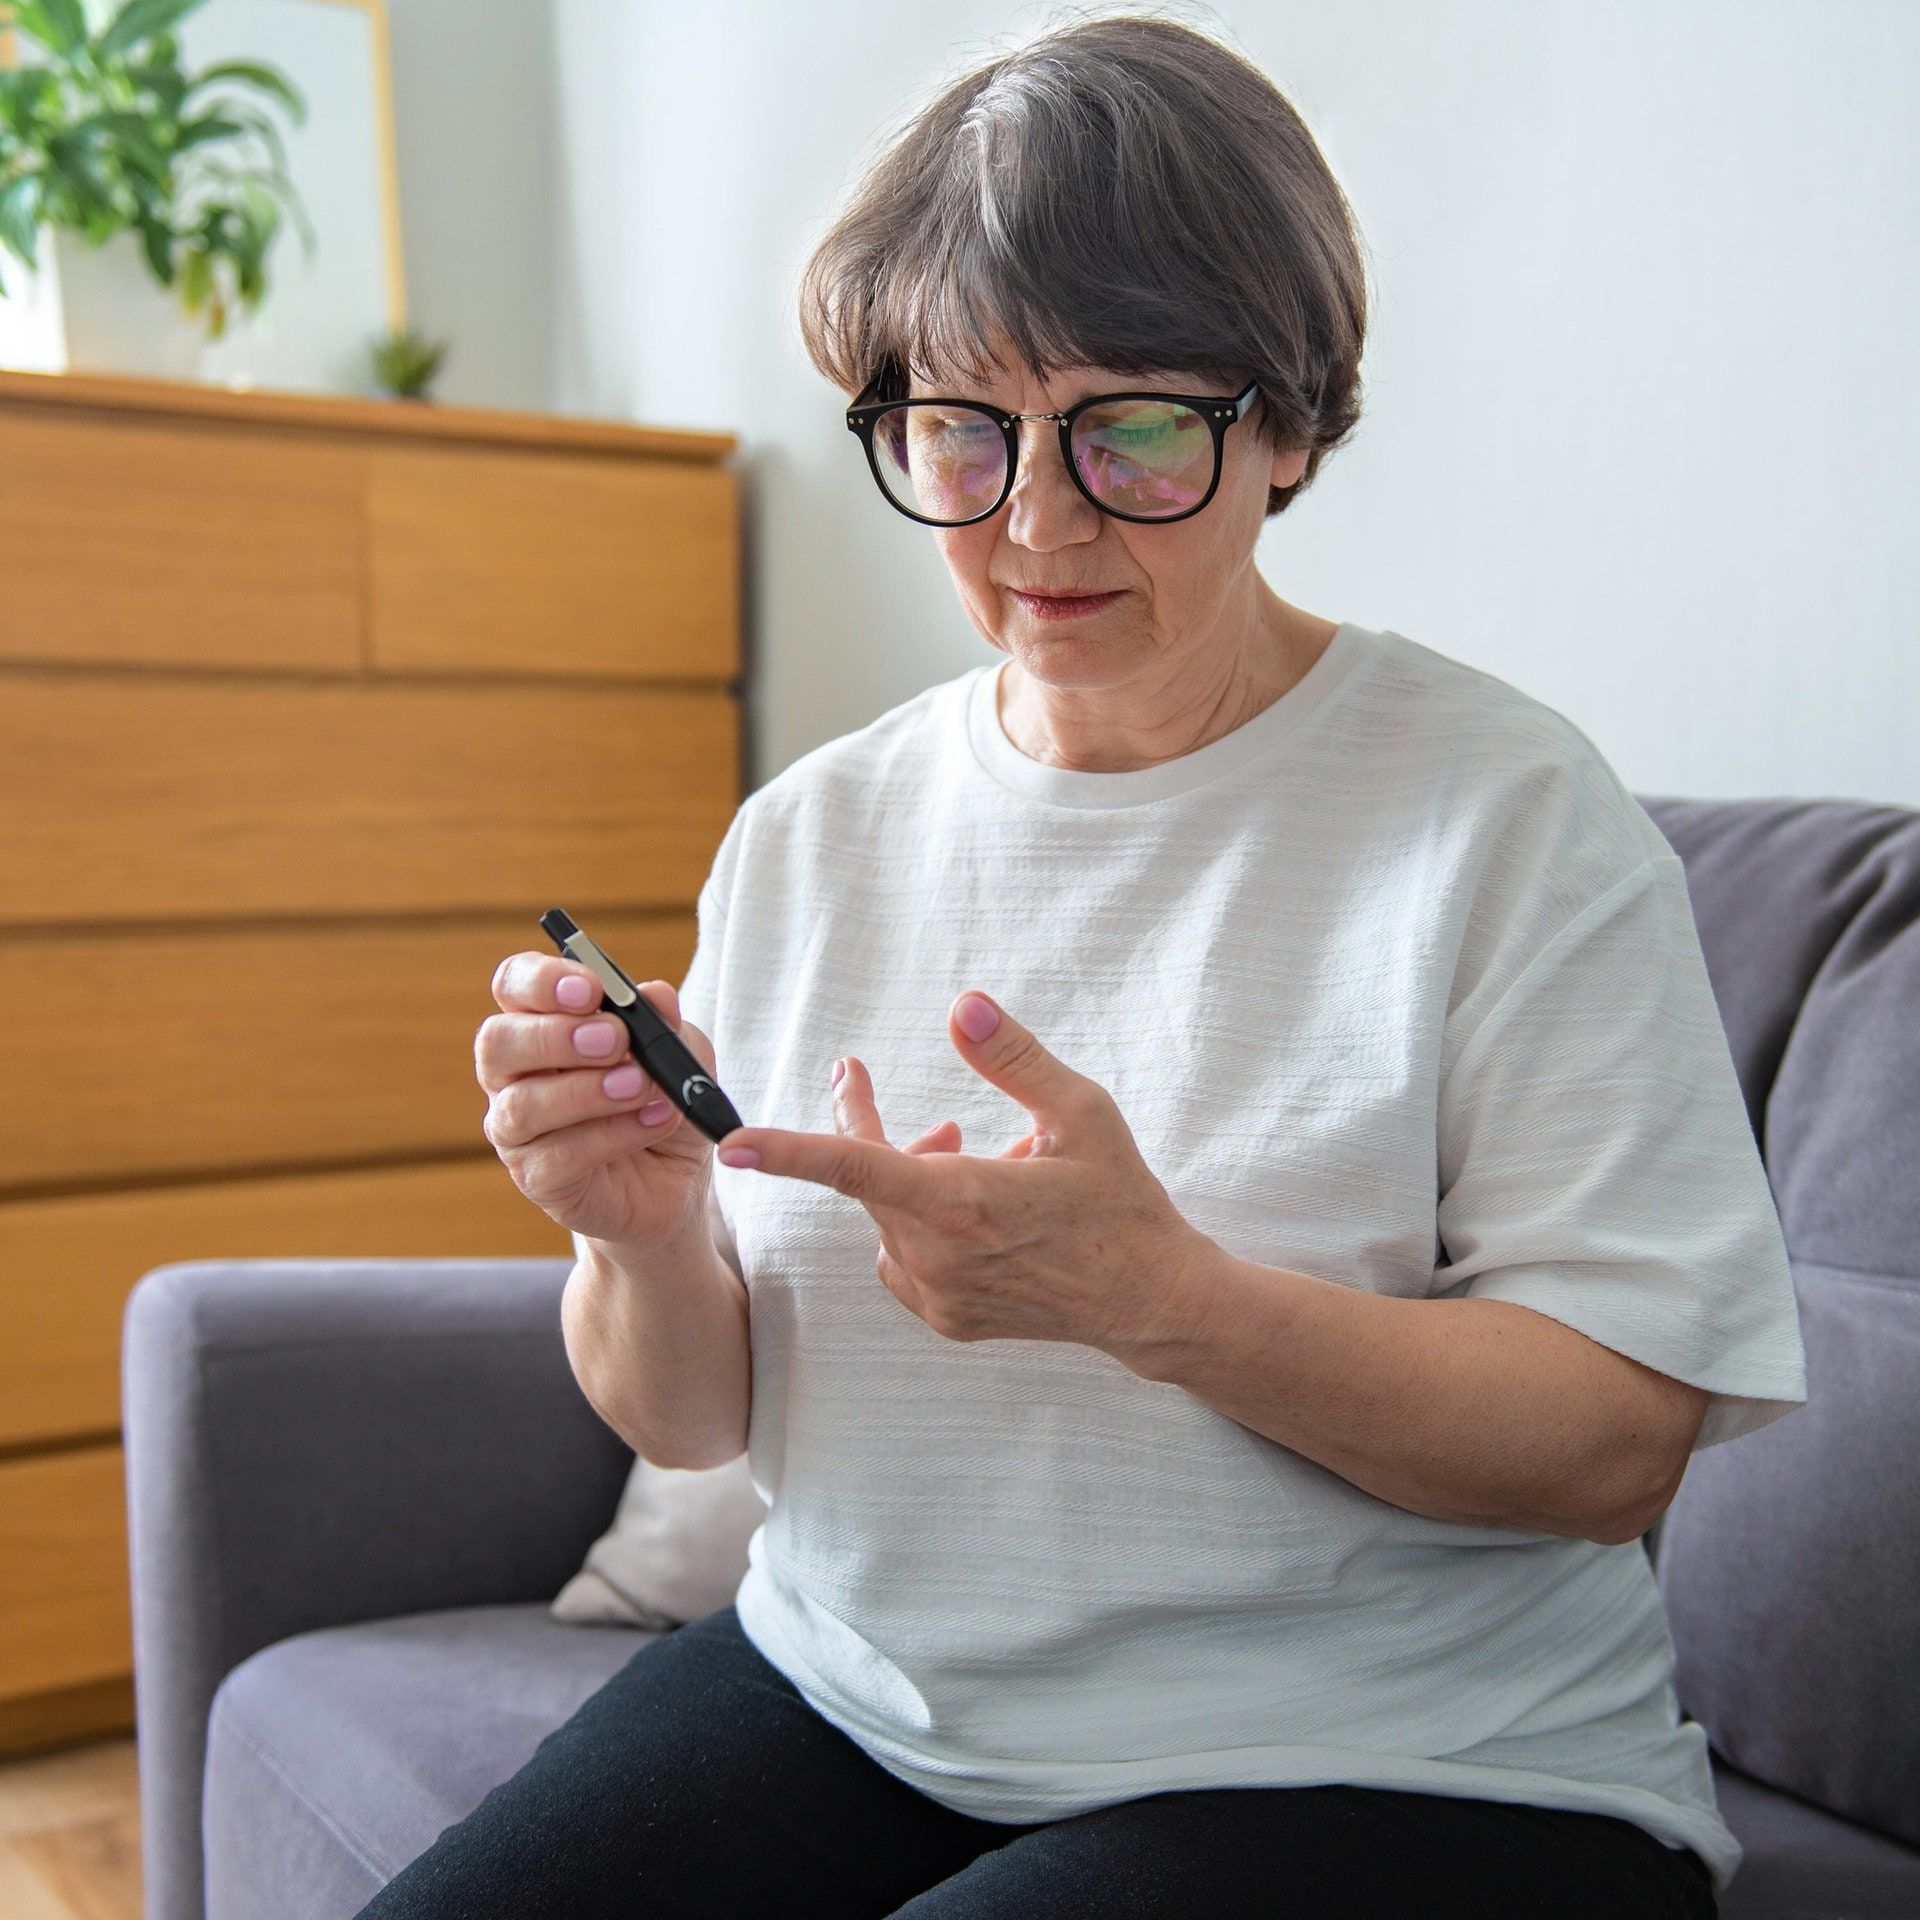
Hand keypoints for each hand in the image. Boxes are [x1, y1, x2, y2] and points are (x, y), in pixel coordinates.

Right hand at [476, 953, 718, 1251]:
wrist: (676, 1176)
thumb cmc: (663, 1098)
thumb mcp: (681, 1054)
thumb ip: (666, 1024)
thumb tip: (655, 995)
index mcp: (541, 1022)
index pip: (514, 985)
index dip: (542, 980)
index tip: (591, 988)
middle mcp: (515, 1073)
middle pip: (497, 1041)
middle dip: (556, 1035)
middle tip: (615, 1037)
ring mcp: (517, 1129)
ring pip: (523, 1105)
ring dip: (588, 1091)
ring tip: (641, 1086)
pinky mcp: (537, 1178)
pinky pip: (558, 1155)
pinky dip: (613, 1134)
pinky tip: (654, 1121)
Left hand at [714, 991, 1215, 1353]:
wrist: (1149, 1300)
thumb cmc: (1121, 1200)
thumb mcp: (1082, 1112)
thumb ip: (1013, 1057)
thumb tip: (963, 1006)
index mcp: (964, 1200)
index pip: (856, 1167)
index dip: (789, 1151)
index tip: (732, 1145)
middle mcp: (939, 1255)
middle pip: (866, 1177)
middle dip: (864, 1125)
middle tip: (853, 1074)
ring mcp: (938, 1294)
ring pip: (885, 1217)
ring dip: (904, 1175)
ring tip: (967, 1150)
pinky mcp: (945, 1318)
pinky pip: (902, 1257)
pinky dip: (918, 1223)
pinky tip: (971, 1211)